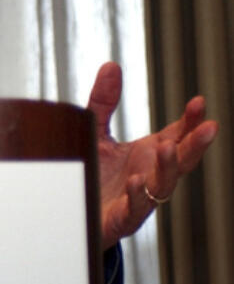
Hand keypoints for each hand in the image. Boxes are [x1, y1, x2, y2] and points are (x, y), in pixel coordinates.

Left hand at [87, 62, 218, 248]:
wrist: (73, 210)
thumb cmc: (92, 172)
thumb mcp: (96, 131)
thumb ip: (103, 102)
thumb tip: (111, 65)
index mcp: (149, 154)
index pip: (178, 135)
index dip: (190, 120)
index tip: (199, 102)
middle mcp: (151, 175)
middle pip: (180, 160)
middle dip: (196, 144)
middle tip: (210, 127)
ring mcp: (140, 198)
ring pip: (163, 185)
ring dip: (168, 167)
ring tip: (168, 147)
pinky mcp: (121, 218)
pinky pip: (134, 208)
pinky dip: (138, 194)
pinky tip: (137, 181)